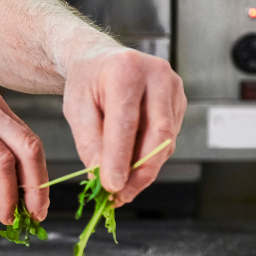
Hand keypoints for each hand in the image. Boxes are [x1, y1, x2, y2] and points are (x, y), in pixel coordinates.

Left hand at [62, 47, 186, 202]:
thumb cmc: (87, 83)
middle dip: (140, 171)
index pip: (126, 121)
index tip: (112, 186)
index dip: (120, 157)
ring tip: (121, 188)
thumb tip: (104, 177)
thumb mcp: (76, 109)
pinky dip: (150, 159)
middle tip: (121, 195)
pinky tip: (132, 168)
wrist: (101, 60)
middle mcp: (157, 75)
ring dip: (145, 170)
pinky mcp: (179, 102)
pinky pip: (168, 140)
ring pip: (166, 141)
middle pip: (158, 133)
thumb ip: (90, 143)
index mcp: (126, 70)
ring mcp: (173, 88)